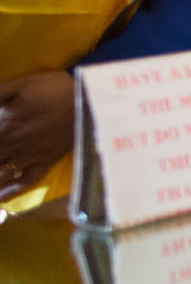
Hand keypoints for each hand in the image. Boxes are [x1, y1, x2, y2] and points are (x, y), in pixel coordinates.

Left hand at [0, 70, 74, 199]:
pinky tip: (0, 198)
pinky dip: (10, 192)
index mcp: (4, 123)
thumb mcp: (20, 85)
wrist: (88, 103)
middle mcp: (12, 144)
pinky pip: (24, 181)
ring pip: (0, 173)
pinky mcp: (44, 163)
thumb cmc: (54, 89)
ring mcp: (28, 156)